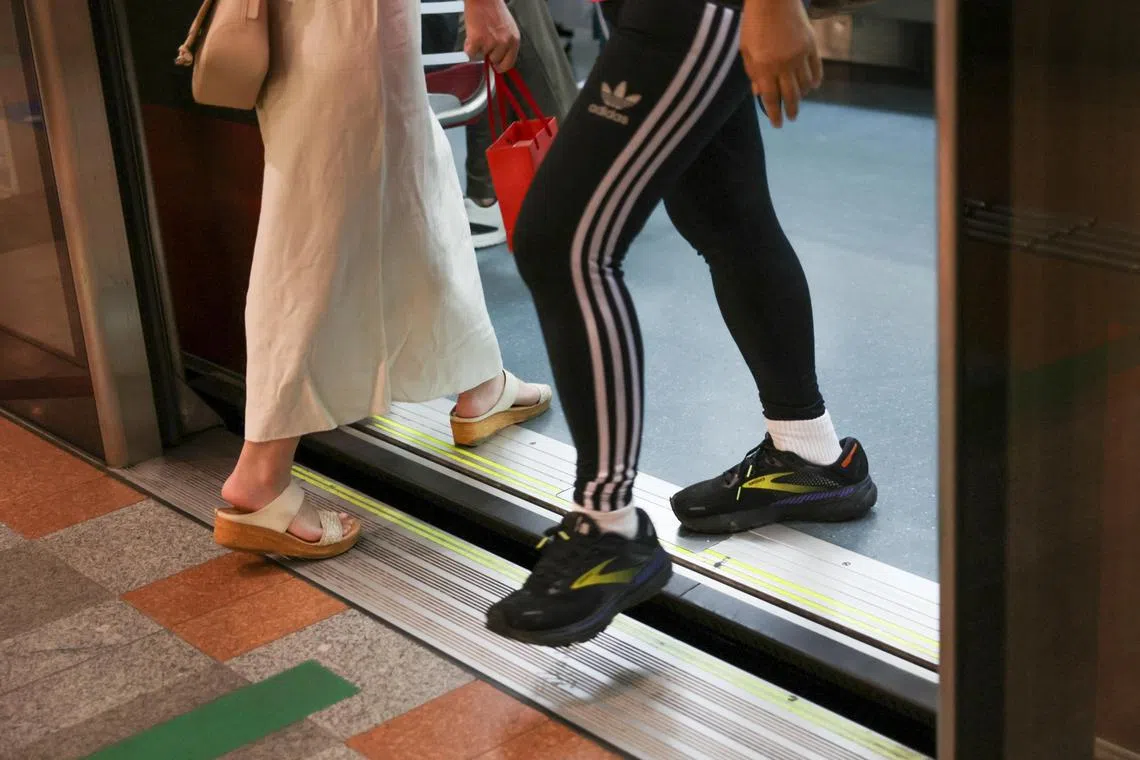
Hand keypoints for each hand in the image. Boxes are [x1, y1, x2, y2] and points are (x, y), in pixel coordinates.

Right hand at [464, 0, 519, 71]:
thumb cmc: (493, 9)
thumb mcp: (507, 28)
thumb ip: (506, 44)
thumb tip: (499, 59)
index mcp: (514, 40)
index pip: (509, 63)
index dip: (501, 66)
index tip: (496, 67)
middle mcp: (504, 42)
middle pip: (495, 61)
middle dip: (488, 53)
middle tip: (485, 40)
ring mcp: (491, 42)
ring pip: (482, 56)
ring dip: (478, 48)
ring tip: (479, 33)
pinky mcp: (478, 40)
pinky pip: (470, 53)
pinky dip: (468, 46)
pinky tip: (472, 35)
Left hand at [739, 0, 822, 127]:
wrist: (773, 0)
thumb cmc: (754, 23)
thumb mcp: (745, 50)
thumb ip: (752, 73)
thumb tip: (758, 94)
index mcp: (764, 67)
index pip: (770, 98)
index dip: (774, 114)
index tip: (778, 125)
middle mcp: (784, 66)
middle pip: (790, 96)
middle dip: (791, 111)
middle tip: (791, 118)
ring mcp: (800, 56)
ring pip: (805, 85)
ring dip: (802, 97)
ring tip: (799, 102)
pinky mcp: (812, 46)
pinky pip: (817, 70)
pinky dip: (815, 81)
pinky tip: (812, 86)